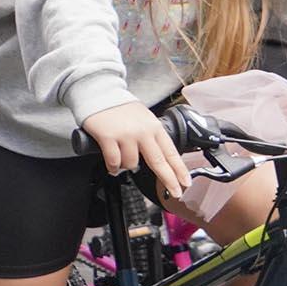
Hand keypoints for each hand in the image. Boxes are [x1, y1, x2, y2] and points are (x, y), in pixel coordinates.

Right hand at [77, 100, 191, 204]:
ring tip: (121, 158)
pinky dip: (113, 167)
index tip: (186, 183)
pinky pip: (114, 162)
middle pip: (158, 162)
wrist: (100, 92)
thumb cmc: (122, 108)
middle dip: (169, 180)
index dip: (180, 170)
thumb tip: (161, 159)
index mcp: (154, 127)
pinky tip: (112, 165)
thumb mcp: (145, 118)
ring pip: (131, 165)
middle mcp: (142, 132)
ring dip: (126, 167)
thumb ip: (152, 136)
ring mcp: (125, 135)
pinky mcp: (108, 137)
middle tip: (175, 192)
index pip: (171, 152)